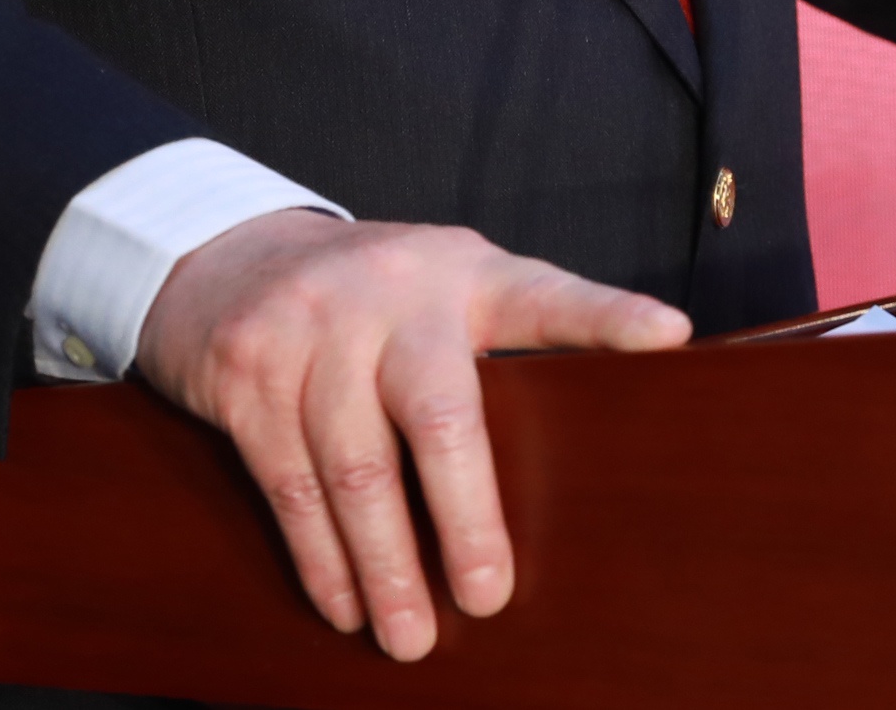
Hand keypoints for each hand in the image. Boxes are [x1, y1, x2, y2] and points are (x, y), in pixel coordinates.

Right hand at [134, 209, 690, 660]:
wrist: (229, 259)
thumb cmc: (375, 299)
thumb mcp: (447, 290)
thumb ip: (502, 348)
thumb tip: (591, 452)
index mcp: (466, 274)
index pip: (546, 296)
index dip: (606, 315)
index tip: (666, 335)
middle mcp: (395, 295)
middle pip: (440, 413)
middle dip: (467, 517)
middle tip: (489, 597)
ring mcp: (313, 332)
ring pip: (356, 468)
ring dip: (384, 565)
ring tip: (410, 636)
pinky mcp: (246, 375)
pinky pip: (289, 483)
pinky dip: (321, 557)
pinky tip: (345, 604)